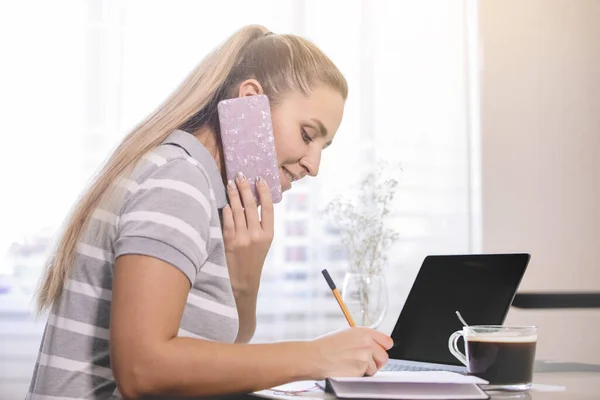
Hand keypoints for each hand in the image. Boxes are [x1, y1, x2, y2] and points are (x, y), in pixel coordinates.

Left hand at [222, 172, 273, 296]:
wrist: (243, 281)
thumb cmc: (253, 259)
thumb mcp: (263, 243)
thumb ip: (260, 225)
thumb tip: (253, 200)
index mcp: (269, 234)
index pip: (268, 208)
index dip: (264, 192)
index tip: (260, 179)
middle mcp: (257, 235)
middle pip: (252, 205)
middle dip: (246, 187)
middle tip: (241, 174)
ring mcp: (243, 238)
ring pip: (238, 210)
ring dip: (234, 194)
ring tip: (231, 182)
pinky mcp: (230, 242)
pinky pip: (227, 221)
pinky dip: (226, 209)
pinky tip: (225, 202)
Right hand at [310, 327, 392, 377]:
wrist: (315, 356)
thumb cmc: (326, 346)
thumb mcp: (347, 334)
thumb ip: (363, 338)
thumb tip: (374, 344)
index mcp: (364, 332)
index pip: (387, 341)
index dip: (383, 348)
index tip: (379, 351)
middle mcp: (367, 343)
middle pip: (385, 356)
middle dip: (377, 361)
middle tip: (367, 362)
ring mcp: (365, 357)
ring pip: (376, 368)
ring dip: (367, 369)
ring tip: (352, 364)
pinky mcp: (360, 370)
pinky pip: (366, 375)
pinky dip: (359, 374)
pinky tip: (348, 368)